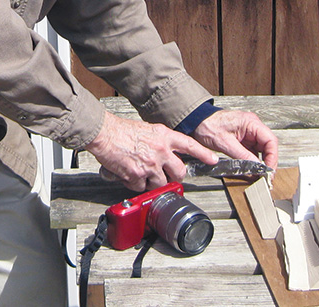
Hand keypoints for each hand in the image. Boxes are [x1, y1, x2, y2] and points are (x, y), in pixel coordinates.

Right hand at [85, 111, 219, 191]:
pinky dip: (137, 184)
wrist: (105, 134)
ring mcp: (150, 165)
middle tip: (167, 175)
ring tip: (142, 172)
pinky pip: (142, 187)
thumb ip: (161, 141)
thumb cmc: (122, 130)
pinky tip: (130, 173)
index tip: (213, 159)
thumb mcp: (148, 130)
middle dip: (175, 177)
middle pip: (180, 172)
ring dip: (153, 181)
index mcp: (164, 136)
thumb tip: (166, 152)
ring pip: (161, 183)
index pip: (190, 145)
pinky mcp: (138, 176)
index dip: (203, 154)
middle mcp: (161, 151)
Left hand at [192, 109, 278, 169]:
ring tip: (259, 176)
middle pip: (268, 146)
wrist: (196, 121)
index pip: (270, 140)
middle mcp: (252, 127)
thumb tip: (256, 167)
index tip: (269, 170)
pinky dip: (252, 161)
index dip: (272, 157)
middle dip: (268, 162)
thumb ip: (242, 156)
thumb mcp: (225, 143)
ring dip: (260, 163)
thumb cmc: (208, 125)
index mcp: (251, 123)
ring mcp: (248, 133)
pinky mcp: (242, 139)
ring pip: (261, 150)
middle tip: (266, 176)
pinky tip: (251, 170)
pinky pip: (252, 151)